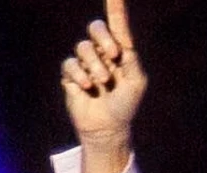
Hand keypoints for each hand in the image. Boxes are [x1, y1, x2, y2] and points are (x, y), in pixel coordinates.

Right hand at [61, 0, 144, 172]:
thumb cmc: (125, 105)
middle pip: (95, 28)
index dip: (115, 7)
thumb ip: (131, 59)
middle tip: (113, 55)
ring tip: (101, 82)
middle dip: (103, 37)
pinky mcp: (70, 75)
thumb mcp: (136, 82)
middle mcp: (101, 53)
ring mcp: (84, 63)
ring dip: (94, 65)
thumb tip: (121, 43)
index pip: (117, 24)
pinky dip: (79, 75)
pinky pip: (70, 64)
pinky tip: (87, 87)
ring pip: (83, 48)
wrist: (107, 128)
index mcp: (120, 51)